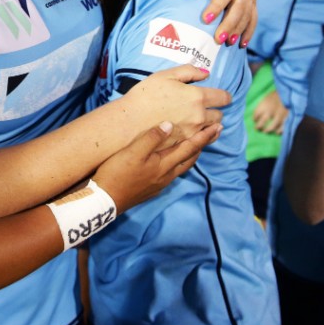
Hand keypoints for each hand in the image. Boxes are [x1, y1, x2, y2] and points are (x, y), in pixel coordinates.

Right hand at [93, 121, 215, 213]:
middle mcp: (167, 175)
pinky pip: (173, 173)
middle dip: (203, 145)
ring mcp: (160, 184)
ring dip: (192, 154)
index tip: (218, 127)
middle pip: (190, 158)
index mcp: (164, 164)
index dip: (204, 137)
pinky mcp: (152, 189)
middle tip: (214, 132)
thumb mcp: (132, 151)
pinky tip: (173, 160)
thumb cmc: (117, 173)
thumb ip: (152, 138)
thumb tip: (170, 124)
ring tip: (197, 145)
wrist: (105, 200)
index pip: (190, 148)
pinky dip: (180, 162)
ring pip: (182, 167)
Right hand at [121, 64, 226, 144]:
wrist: (129, 123)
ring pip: (211, 131)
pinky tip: (195, 133)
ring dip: (210, 126)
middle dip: (216, 111)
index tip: (224, 96)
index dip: (225, 96)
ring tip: (204, 121)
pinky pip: (201, 142)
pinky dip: (202, 137)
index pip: (223, 98)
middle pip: (219, 116)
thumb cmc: (144, 96)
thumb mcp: (165, 76)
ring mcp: (192, 133)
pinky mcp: (184, 145)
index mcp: (196, 97)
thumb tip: (205, 73)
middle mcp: (199, 116)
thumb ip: (188, 71)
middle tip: (209, 108)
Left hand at [188, 0, 256, 47]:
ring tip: (228, 43)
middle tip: (218, 39)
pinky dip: (249, 32)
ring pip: (247, 15)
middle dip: (229, 24)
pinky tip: (241, 44)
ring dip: (239, 30)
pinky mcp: (253, 3)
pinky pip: (253, 18)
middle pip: (239, 7)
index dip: (216, 6)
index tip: (206, 19)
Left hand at [253, 91, 287, 134]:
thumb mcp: (268, 97)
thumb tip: (258, 114)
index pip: (256, 114)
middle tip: (258, 128)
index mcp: (264, 105)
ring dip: (268, 130)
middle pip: (262, 122)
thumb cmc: (278, 93)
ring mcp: (279, 115)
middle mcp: (270, 111)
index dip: (255, 118)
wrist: (291, 91)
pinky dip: (280, 131)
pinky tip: (278, 132)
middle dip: (259, 126)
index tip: (255, 120)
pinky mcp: (287, 118)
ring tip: (266, 131)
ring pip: (272, 127)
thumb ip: (263, 105)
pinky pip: (282, 127)